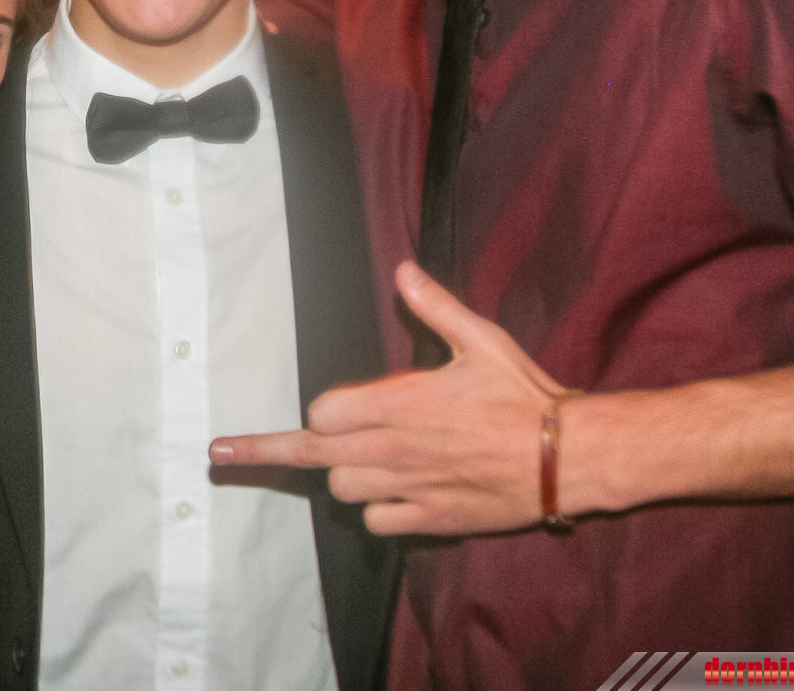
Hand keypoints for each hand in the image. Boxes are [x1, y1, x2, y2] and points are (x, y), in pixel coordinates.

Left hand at [210, 261, 572, 535]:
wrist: (569, 457)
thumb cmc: (524, 396)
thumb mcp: (481, 340)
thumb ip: (435, 307)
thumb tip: (403, 271)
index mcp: (400, 403)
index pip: (321, 414)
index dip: (322, 409)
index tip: (330, 407)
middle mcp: (396, 449)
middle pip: (313, 455)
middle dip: (275, 449)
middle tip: (225, 451)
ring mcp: (412, 487)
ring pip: (342, 491)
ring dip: (341, 474)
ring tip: (358, 459)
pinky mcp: (434, 518)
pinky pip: (378, 522)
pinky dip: (376, 510)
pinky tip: (391, 492)